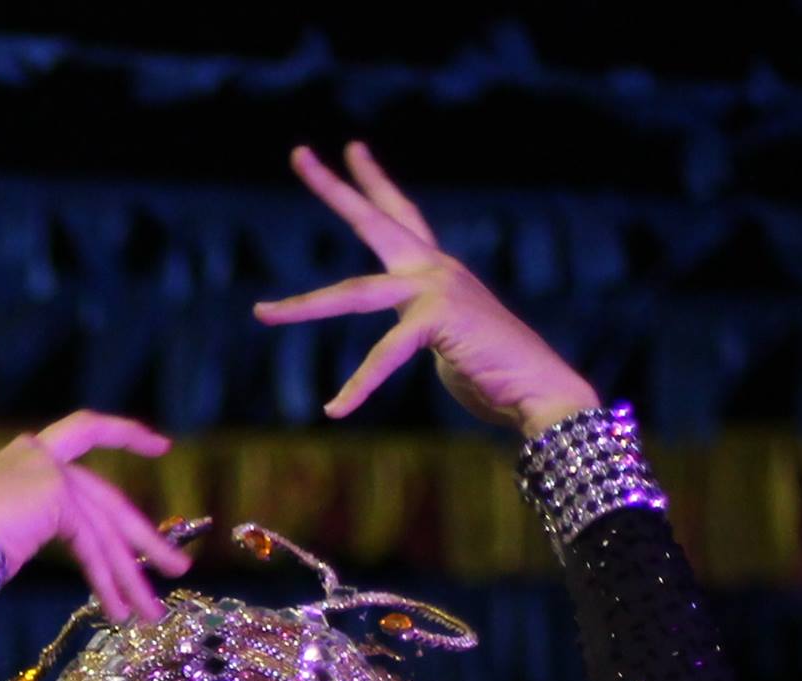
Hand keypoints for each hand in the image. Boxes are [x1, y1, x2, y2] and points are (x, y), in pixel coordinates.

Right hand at [0, 411, 191, 622]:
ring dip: (131, 576)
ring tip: (153, 613)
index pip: (84, 432)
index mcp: (23, 457)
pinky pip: (91, 543)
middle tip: (178, 570)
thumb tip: (78, 555)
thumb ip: (43, 525)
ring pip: (104, 529)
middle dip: (144, 542)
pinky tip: (118, 610)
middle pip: (106, 501)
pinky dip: (106, 581)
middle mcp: (37, 455)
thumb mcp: (4, 530)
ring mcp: (46, 471)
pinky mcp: (53, 493)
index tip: (162, 445)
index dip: (124, 433)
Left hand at [255, 142, 600, 438]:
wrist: (542, 392)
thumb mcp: (446, 342)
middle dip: (335, 189)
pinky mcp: (440, 320)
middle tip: (299, 153)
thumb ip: (419, 328)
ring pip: (354, 293)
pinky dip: (359, 387)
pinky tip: (336, 410)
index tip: (352, 149)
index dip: (374, 182)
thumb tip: (405, 336)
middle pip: (375, 221)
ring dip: (302, 306)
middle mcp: (436, 270)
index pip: (400, 215)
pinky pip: (384, 354)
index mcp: (437, 272)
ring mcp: (438, 290)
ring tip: (259, 312)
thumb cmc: (496, 375)